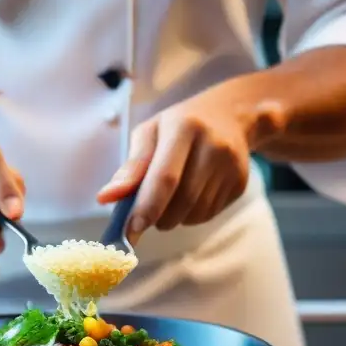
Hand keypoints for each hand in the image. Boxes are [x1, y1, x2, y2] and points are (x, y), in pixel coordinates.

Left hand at [97, 88, 284, 241]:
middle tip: (144, 215)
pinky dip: (190, 215)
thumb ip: (130, 167)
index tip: (131, 229)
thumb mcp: (150, 134)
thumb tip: (105, 198)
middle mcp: (213, 145)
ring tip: (168, 199)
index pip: (165, 177)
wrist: (230, 116)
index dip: (147, 207)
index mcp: (184, 127)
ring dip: (173, 218)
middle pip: (181, 200)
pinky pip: (208, 214)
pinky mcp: (240, 183)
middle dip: (157, 217)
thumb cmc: (178, 126)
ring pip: (194, 213)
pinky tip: (189, 196)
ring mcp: (231, 166)